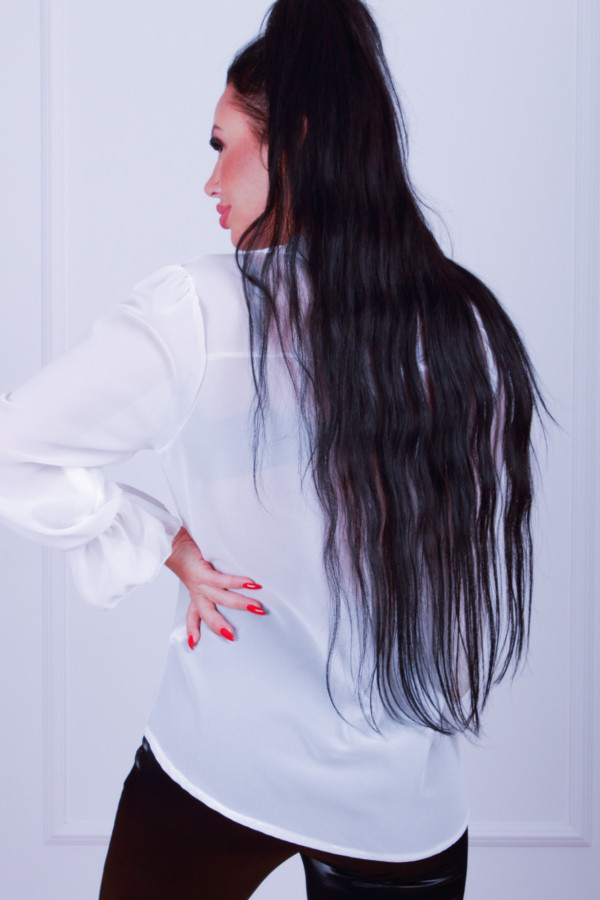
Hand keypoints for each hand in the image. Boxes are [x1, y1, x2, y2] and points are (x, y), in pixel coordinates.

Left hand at [165, 527, 263, 647]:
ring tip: (258, 608)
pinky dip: (238, 583)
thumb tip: (234, 578)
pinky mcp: (202, 572)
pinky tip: (252, 584)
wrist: (172, 540)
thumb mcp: (198, 569)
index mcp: (195, 592)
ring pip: (222, 599)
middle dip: (220, 626)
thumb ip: (212, 577)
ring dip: (241, 604)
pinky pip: (222, 581)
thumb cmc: (188, 551)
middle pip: (208, 614)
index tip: (193, 644)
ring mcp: (200, 583)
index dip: (193, 629)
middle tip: (233, 636)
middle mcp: (197, 591)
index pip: (193, 614)